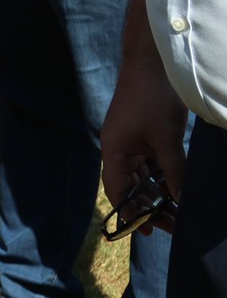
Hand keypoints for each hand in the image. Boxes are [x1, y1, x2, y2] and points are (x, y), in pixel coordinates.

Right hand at [103, 53, 187, 231]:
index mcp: (115, 151)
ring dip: (159, 195)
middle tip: (174, 227)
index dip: (129, 212)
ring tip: (180, 214)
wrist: (152, 64)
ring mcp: (132, 143)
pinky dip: (163, 179)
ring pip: (143, 178)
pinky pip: (152, 165)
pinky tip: (178, 191)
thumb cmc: (153, 100)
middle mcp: (120, 150)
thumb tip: (182, 200)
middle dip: (150, 208)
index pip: (117, 190)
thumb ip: (174, 172)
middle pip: (131, 187)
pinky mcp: (144, 137)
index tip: (146, 232)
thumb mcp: (167, 140)